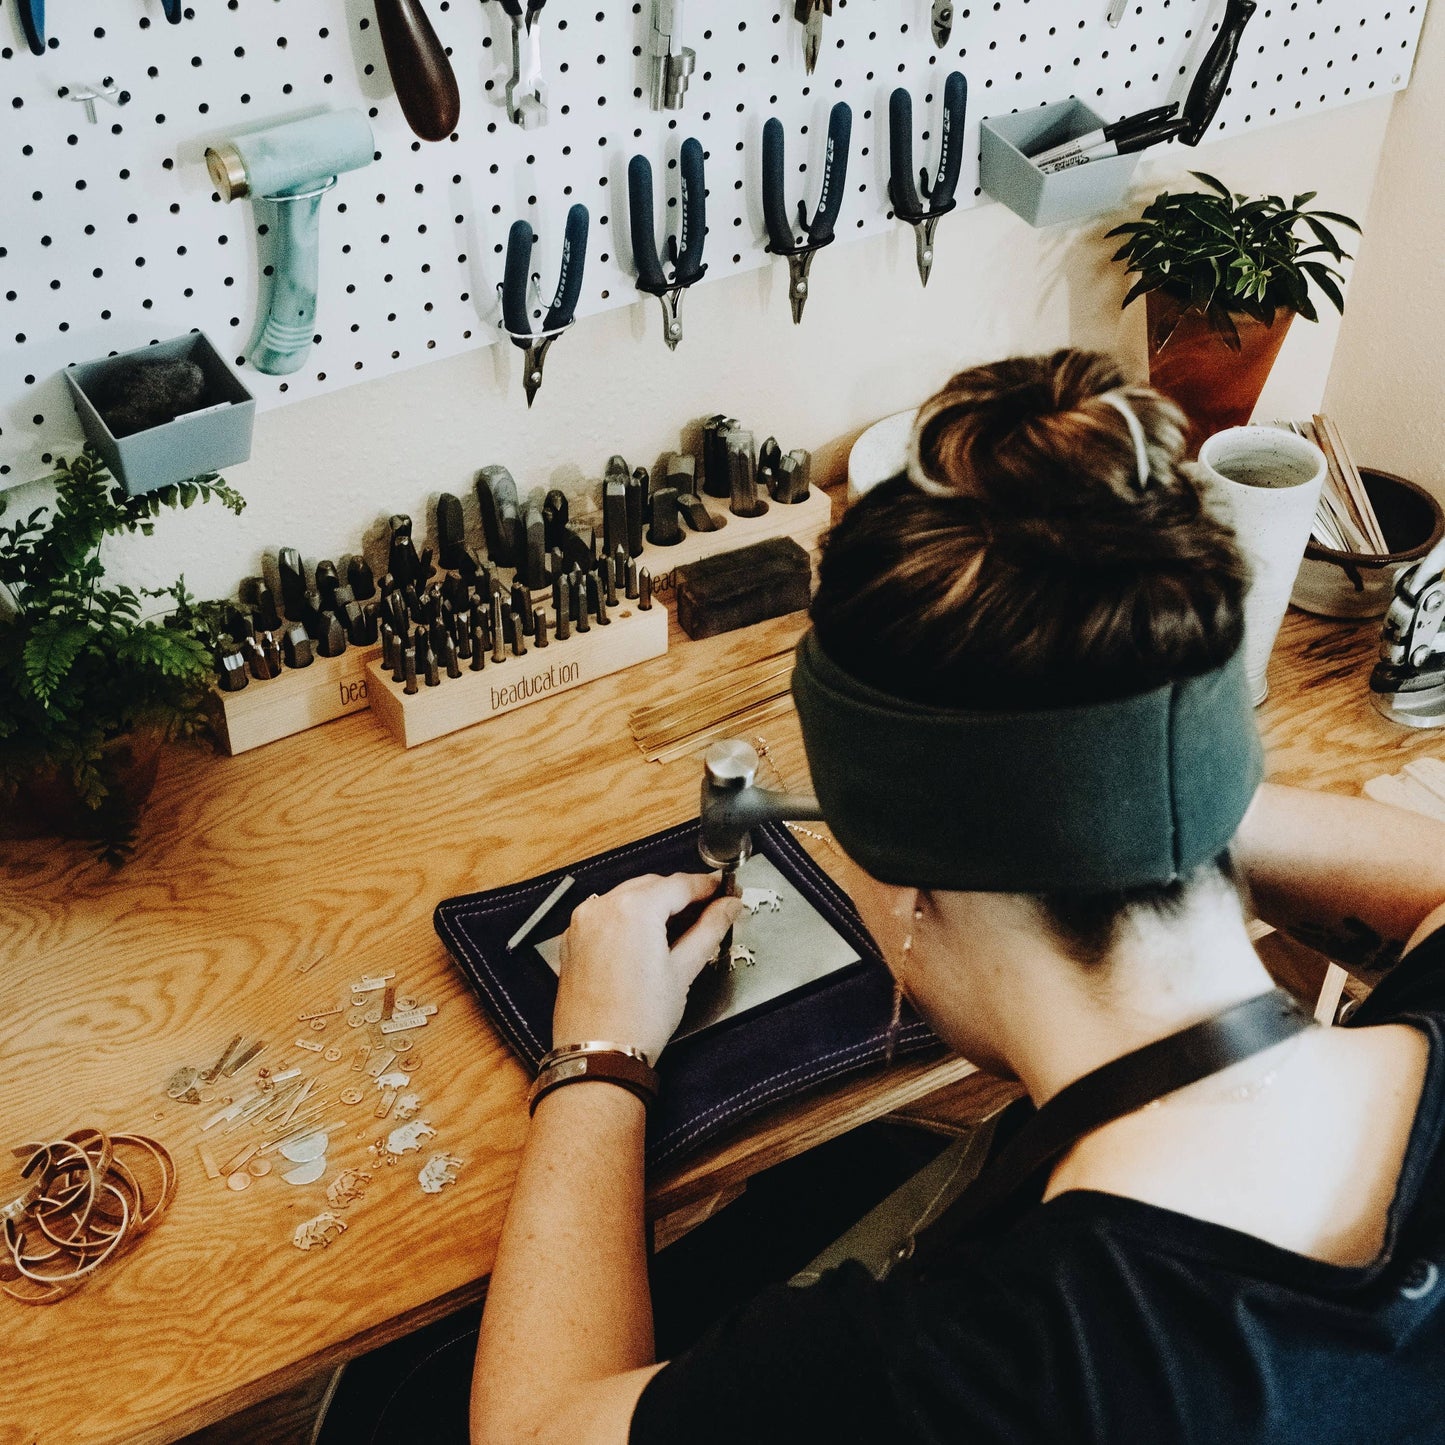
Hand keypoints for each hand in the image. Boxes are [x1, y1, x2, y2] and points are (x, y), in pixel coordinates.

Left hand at [552, 872, 744, 1062]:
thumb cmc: (638, 1020)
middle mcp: (603, 907)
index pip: (679, 884)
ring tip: (680, 925)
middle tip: (709, 908)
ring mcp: (583, 923)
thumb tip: (728, 907)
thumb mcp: (683, 971)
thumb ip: (709, 929)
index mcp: (633, 909)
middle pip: (652, 886)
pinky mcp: (573, 940)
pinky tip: (646, 937)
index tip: (724, 890)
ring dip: (654, 903)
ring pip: (627, 897)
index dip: (707, 886)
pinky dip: (628, 917)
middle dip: (681, 894)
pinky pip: (606, 914)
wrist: (598, 1056)